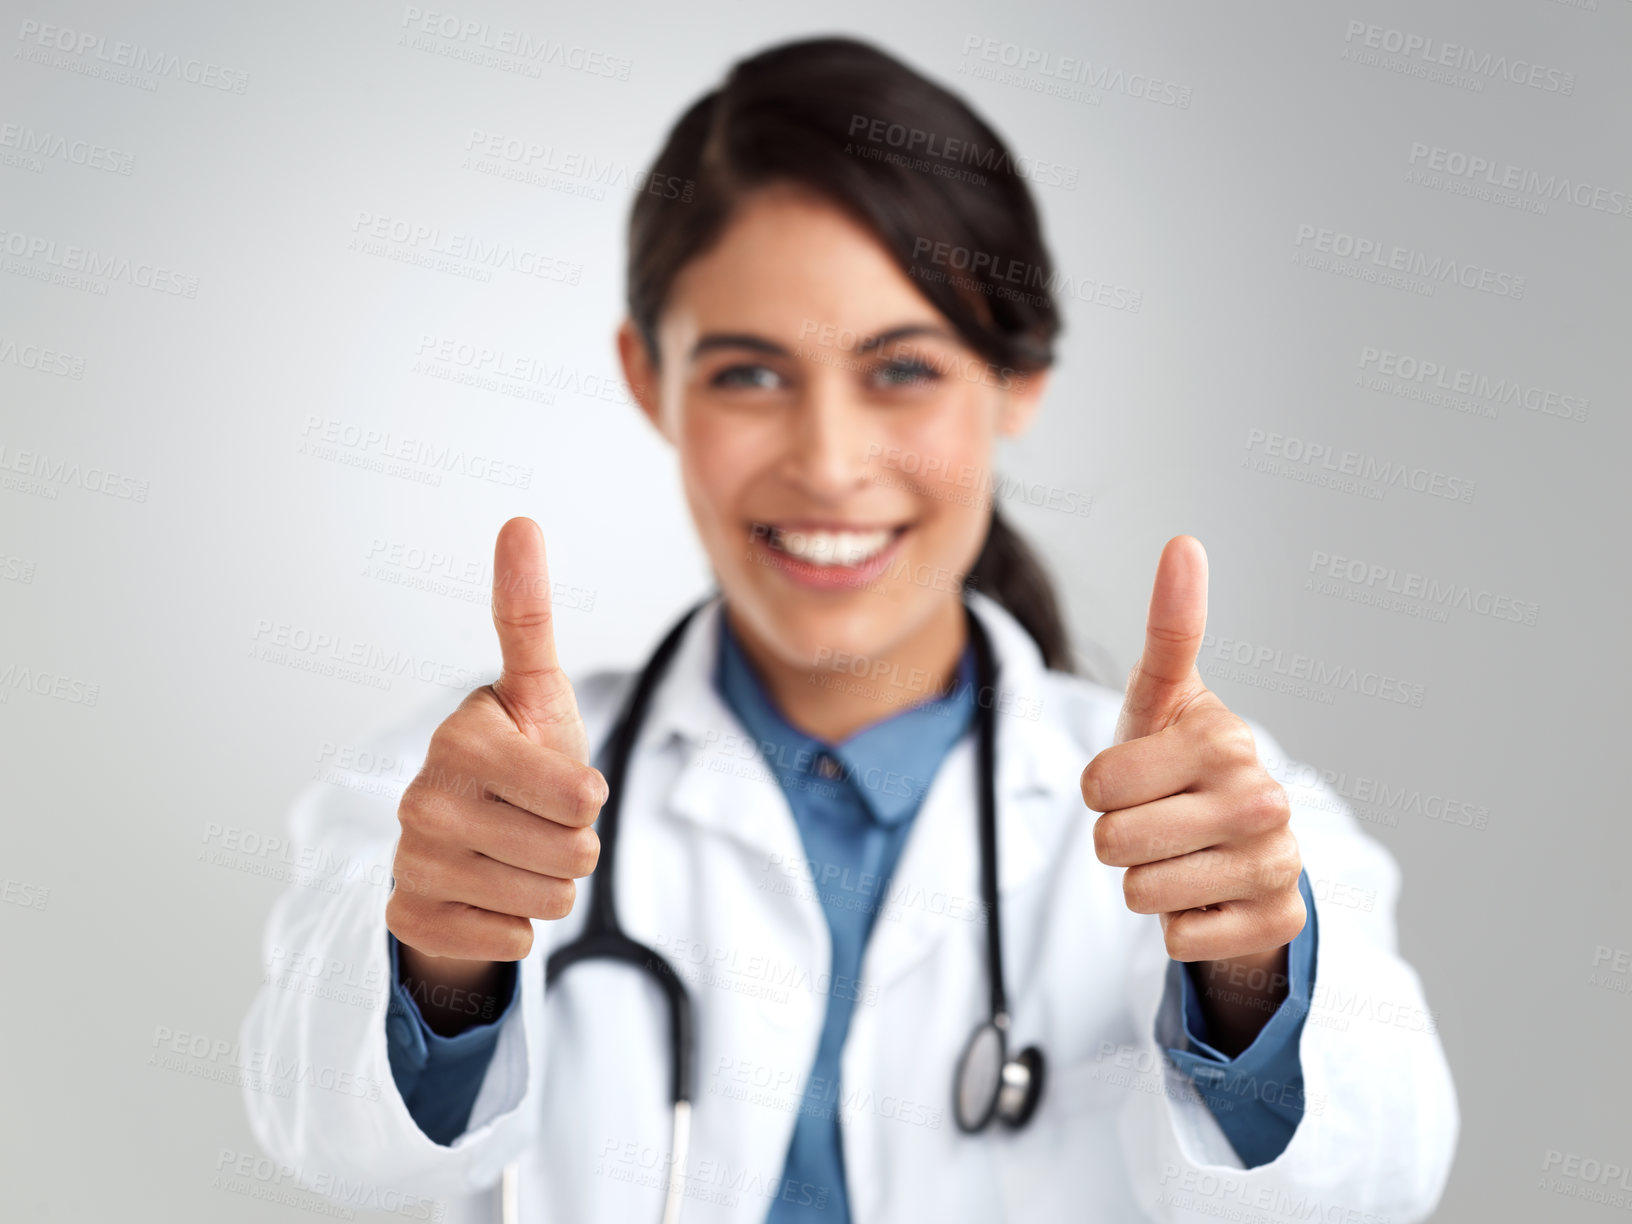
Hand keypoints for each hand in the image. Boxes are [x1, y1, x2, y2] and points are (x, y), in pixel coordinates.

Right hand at [386, 517, 605, 975]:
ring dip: (550, 884)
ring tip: (516, 853)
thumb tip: (519, 521)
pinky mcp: (410, 917)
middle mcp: (424, 798)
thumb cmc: (515, 759)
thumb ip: (526, 614)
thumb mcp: (533, 690)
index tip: (553, 776)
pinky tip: (487, 893)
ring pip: (548, 900)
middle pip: (573, 854)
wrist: (464, 842)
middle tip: (537, 822)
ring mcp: (410, 861)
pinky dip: (515, 925)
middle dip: (575, 845)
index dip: (586, 797)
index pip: (581, 797)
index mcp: (463, 737)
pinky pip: (512, 941)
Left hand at [1080, 536, 1304, 1041]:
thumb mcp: (1162, 701)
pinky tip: (1205, 897)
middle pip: (1115, 844)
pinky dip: (1176, 927)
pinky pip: (1180, 939)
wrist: (1232, 844)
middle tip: (1154, 822)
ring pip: (1142, 895)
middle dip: (1117, 840)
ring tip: (1177, 856)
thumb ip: (1169, 629)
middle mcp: (1263, 799)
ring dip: (1142, 884)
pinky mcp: (1279, 920)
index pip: (1100, 785)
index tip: (1132, 777)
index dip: (1100, 787)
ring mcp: (1278, 862)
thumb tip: (1184, 543)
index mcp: (1225, 741)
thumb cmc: (1177, 764)